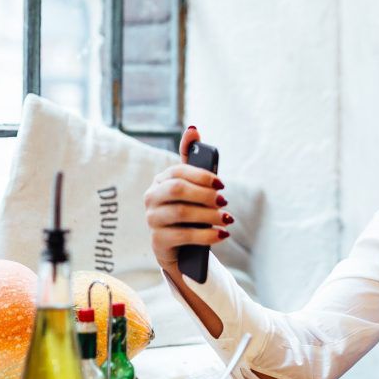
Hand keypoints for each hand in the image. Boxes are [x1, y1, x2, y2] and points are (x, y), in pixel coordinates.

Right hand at [144, 126, 233, 279]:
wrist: (182, 248)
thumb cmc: (190, 212)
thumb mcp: (194, 188)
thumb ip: (194, 161)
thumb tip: (193, 130)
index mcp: (161, 181)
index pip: (178, 171)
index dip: (201, 176)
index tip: (221, 183)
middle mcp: (152, 198)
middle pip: (177, 189)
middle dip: (204, 194)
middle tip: (224, 201)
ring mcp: (152, 220)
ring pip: (181, 212)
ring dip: (209, 215)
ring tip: (226, 219)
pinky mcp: (158, 241)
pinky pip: (183, 235)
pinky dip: (206, 235)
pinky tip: (221, 234)